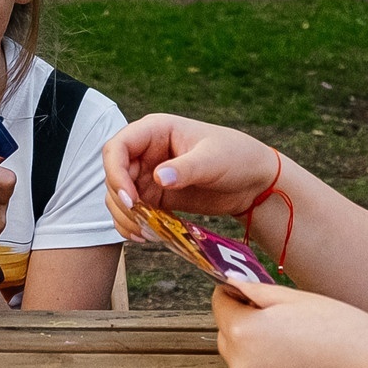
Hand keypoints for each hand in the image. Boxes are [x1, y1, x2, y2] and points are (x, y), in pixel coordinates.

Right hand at [101, 114, 281, 233]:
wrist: (254, 181)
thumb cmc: (237, 157)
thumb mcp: (213, 160)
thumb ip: (186, 169)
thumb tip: (158, 178)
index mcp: (155, 131)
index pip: (117, 148)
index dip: (115, 172)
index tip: (129, 198)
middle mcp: (145, 152)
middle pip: (113, 175)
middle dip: (120, 201)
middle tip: (140, 222)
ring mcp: (148, 175)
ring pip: (118, 197)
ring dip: (124, 218)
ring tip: (145, 235)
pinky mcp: (156, 197)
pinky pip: (133, 212)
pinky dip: (133, 226)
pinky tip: (147, 237)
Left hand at [212, 282, 367, 367]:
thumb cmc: (347, 334)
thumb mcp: (299, 300)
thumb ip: (257, 292)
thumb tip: (231, 285)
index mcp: (245, 331)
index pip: (220, 304)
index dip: (236, 294)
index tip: (253, 293)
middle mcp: (240, 364)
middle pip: (226, 334)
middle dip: (245, 322)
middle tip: (284, 318)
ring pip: (240, 359)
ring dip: (256, 348)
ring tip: (299, 344)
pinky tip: (300, 366)